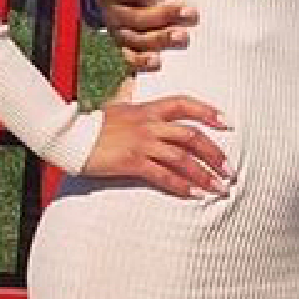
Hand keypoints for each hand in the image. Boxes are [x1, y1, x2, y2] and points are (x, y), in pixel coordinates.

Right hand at [84, 95, 231, 196]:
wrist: (68, 137)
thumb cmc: (94, 125)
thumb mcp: (119, 109)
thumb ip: (138, 108)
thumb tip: (145, 103)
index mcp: (148, 109)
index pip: (185, 104)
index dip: (209, 112)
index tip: (228, 124)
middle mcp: (149, 124)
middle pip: (191, 136)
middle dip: (214, 154)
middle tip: (230, 170)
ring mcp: (141, 143)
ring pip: (182, 158)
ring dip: (204, 174)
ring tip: (219, 188)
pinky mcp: (132, 162)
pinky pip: (163, 175)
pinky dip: (182, 185)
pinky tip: (195, 194)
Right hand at [85, 0, 194, 72]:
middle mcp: (112, 12)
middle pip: (136, 17)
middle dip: (164, 15)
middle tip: (193, 11)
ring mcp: (118, 31)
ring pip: (137, 39)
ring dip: (161, 39)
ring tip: (186, 35)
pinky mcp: (125, 45)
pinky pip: (129, 58)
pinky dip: (142, 62)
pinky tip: (159, 63)